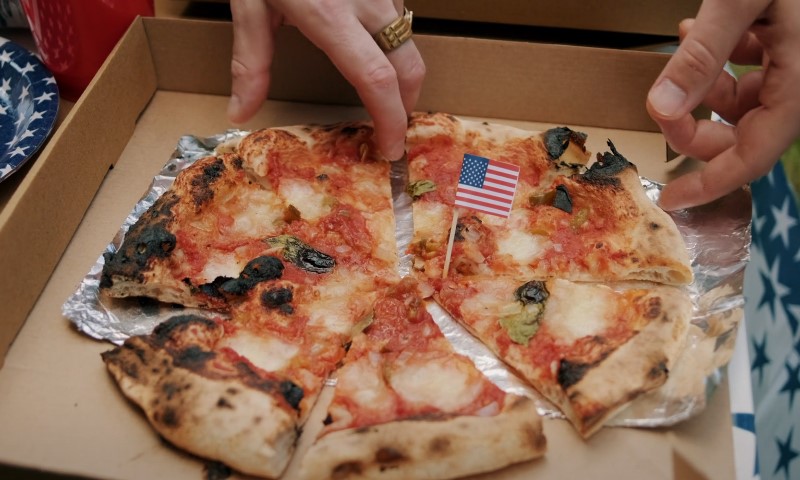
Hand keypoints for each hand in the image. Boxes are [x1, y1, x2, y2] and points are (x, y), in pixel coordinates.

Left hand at [228, 0, 425, 160]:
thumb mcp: (250, 3)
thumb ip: (250, 61)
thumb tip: (240, 113)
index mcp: (330, 16)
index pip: (376, 79)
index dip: (390, 119)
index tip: (390, 148)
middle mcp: (366, 2)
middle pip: (409, 66)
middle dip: (406, 105)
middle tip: (390, 131)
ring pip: (409, 41)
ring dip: (403, 77)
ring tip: (383, 99)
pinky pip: (399, 19)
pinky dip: (395, 47)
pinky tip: (373, 55)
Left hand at [646, 0, 799, 209]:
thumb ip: (702, 53)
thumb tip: (662, 109)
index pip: (753, 157)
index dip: (710, 183)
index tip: (672, 200)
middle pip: (744, 132)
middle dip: (698, 121)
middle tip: (665, 102)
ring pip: (745, 99)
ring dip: (708, 82)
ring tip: (687, 38)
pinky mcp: (796, 44)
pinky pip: (756, 69)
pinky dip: (725, 58)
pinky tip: (704, 27)